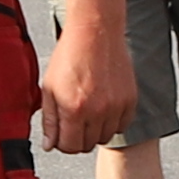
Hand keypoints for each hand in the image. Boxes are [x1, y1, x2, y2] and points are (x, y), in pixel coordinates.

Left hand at [41, 19, 137, 153]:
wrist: (95, 32)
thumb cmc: (70, 55)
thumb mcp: (49, 87)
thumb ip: (49, 120)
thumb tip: (50, 145)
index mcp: (73, 109)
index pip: (69, 147)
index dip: (63, 143)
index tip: (62, 134)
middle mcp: (97, 111)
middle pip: (88, 144)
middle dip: (78, 137)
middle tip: (74, 121)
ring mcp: (116, 106)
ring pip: (106, 137)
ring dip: (96, 130)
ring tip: (88, 111)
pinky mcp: (130, 99)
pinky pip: (122, 125)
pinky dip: (113, 121)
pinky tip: (103, 106)